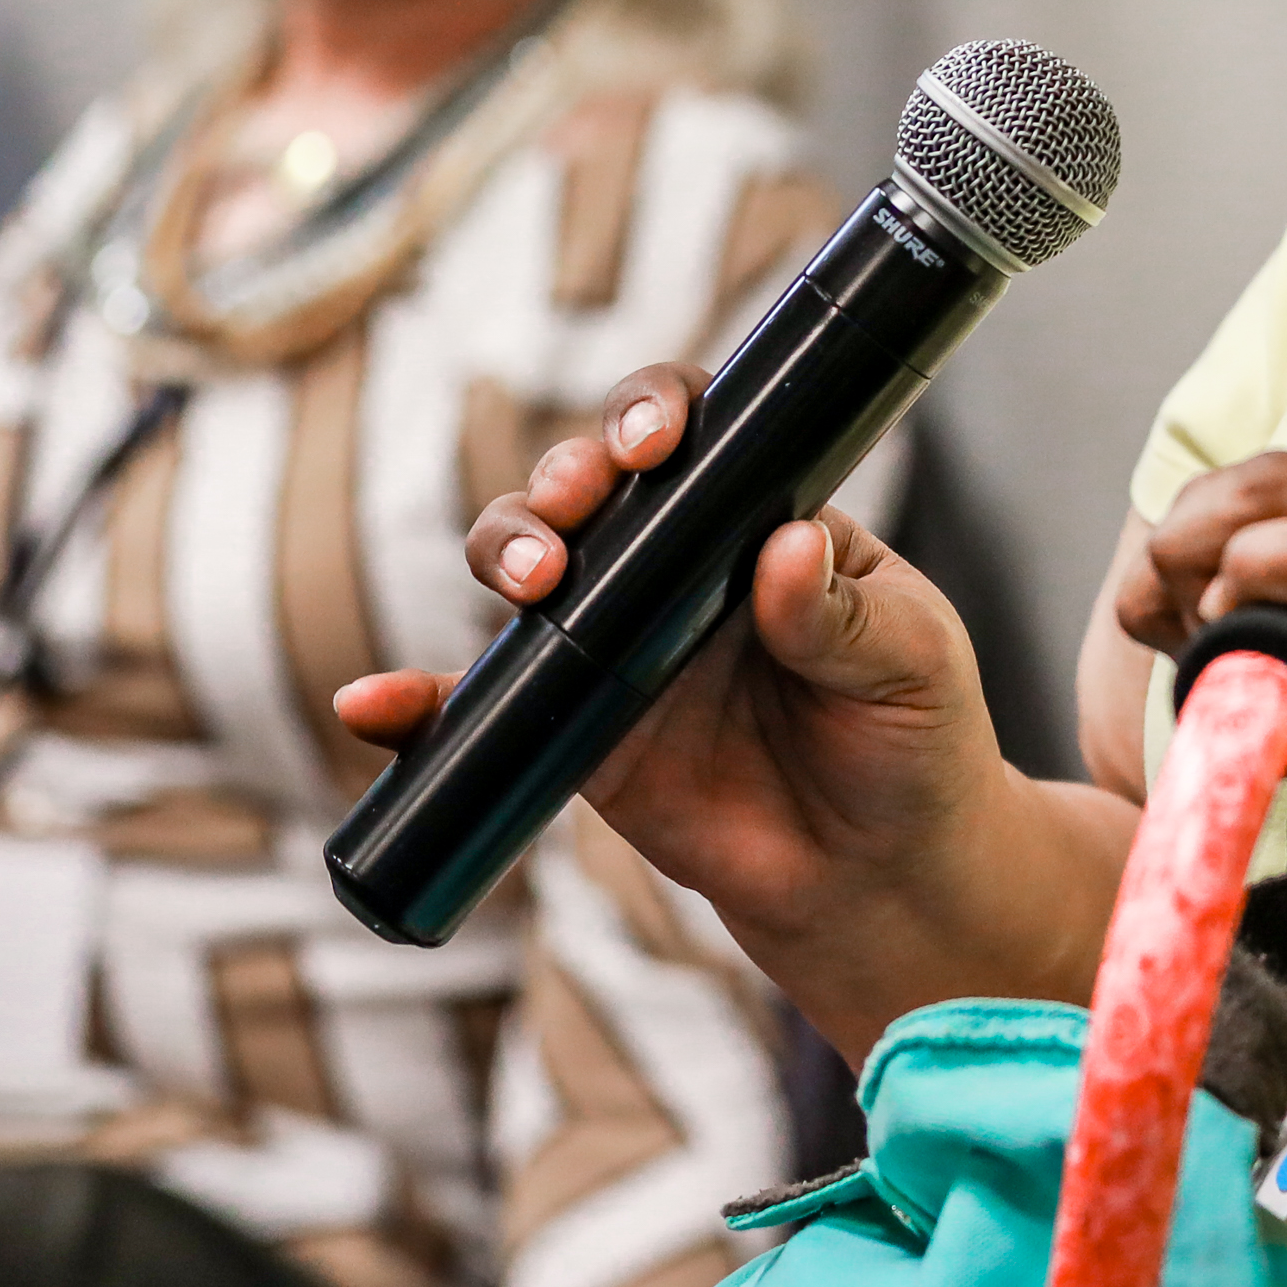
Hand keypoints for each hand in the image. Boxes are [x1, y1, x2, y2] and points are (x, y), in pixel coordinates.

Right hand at [335, 364, 1119, 1048]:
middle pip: (590, 485)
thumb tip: (788, 552)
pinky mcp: (577, 730)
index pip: (697, 431)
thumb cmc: (912, 741)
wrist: (879, 874)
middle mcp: (675, 562)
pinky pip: (481, 709)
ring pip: (529, 565)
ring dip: (507, 550)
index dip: (660, 412)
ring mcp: (615, 640)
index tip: (658, 440)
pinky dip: (418, 708)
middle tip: (581, 508)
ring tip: (530, 580)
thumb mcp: (910, 663)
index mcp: (759, 515)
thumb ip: (843, 614)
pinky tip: (374, 710)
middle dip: (568, 478)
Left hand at [1116, 452, 1286, 964]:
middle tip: (1164, 628)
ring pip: (1272, 490)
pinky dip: (1246, 583)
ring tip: (1195, 641)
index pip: (1286, 496)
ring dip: (1200, 556)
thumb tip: (1262, 669)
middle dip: (1186, 536)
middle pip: (1266, 474)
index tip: (1177, 627)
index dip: (1207, 542)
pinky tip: (1242, 651)